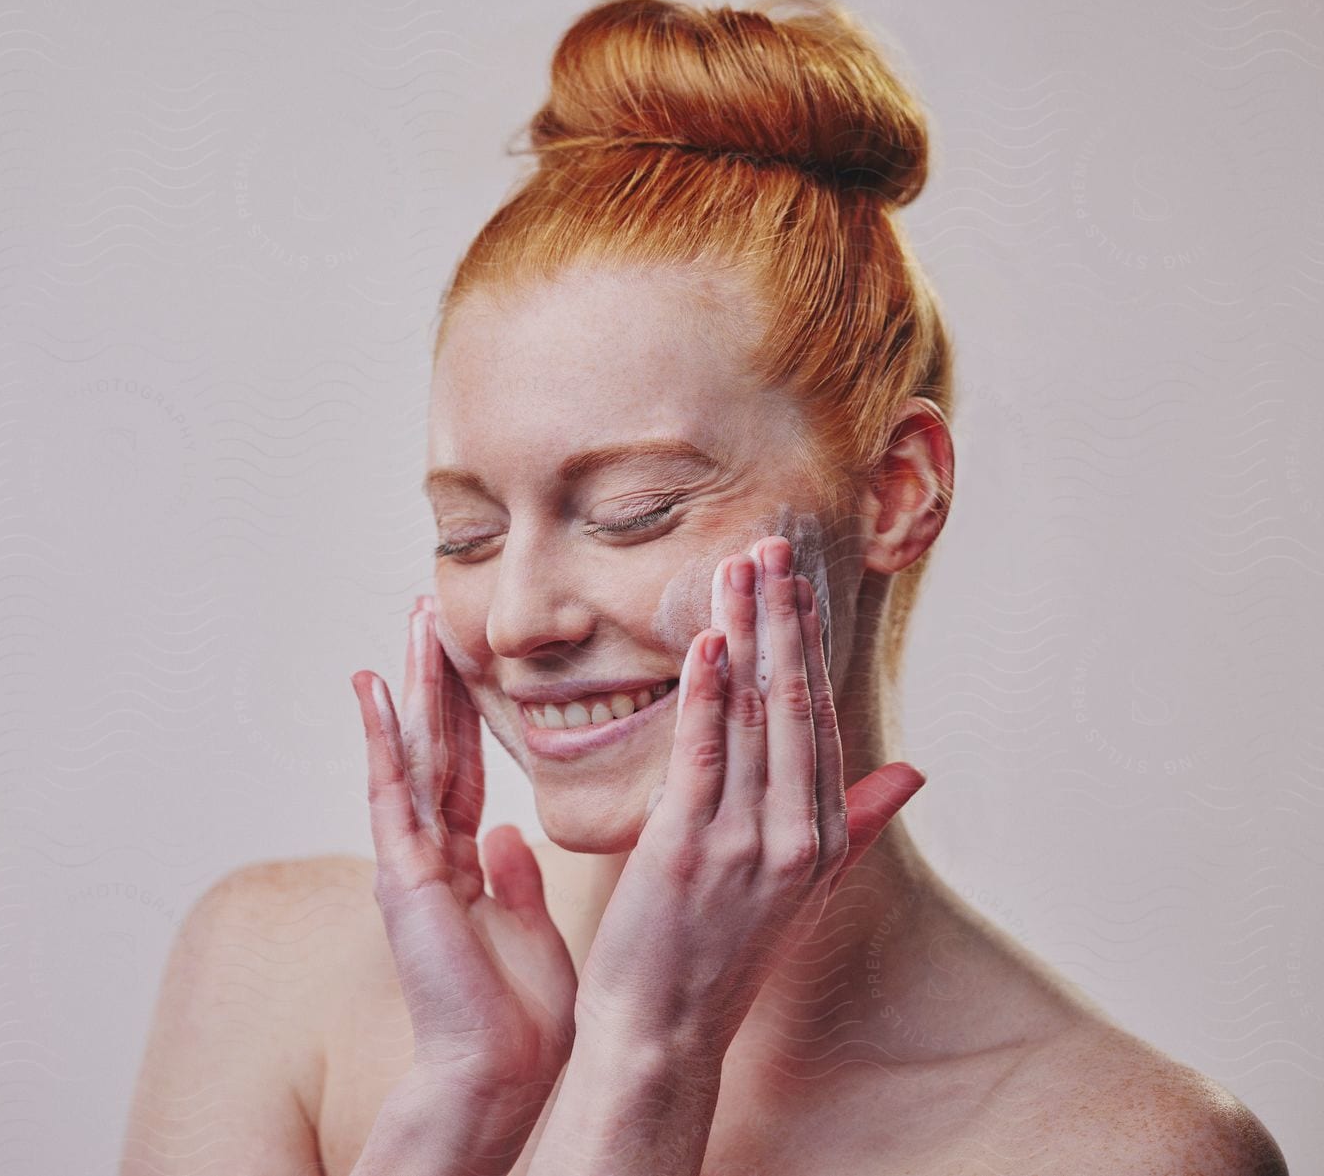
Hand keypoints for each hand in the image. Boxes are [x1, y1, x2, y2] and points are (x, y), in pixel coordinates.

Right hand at [350, 597, 577, 1103]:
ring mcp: (411, 861)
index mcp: (463, 865)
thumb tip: (511, 837)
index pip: (464, 768)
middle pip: (434, 747)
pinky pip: (393, 793)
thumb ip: (515, 881)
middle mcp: (429, 854)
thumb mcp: (528, 929)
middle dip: (434, 678)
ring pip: (413, 754)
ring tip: (411, 622)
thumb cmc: (520, 1019)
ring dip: (411, 686)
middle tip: (430, 610)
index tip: (465, 655)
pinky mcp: (404, 874)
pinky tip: (375, 688)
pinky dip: (383, 738)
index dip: (466, 711)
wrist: (500, 1072)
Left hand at [575, 535, 925, 1051]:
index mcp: (820, 837)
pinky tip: (709, 642)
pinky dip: (708, 696)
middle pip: (794, 704)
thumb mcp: (800, 886)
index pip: (819, 717)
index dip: (807, 644)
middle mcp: (795, 835)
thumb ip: (854, 822)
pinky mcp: (689, 849)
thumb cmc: (717, 954)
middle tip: (773, 543)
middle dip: (784, 620)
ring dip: (747, 635)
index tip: (798, 579)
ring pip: (754, 718)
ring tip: (740, 566)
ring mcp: (746, 843)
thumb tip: (912, 772)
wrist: (663, 1032)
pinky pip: (704, 756)